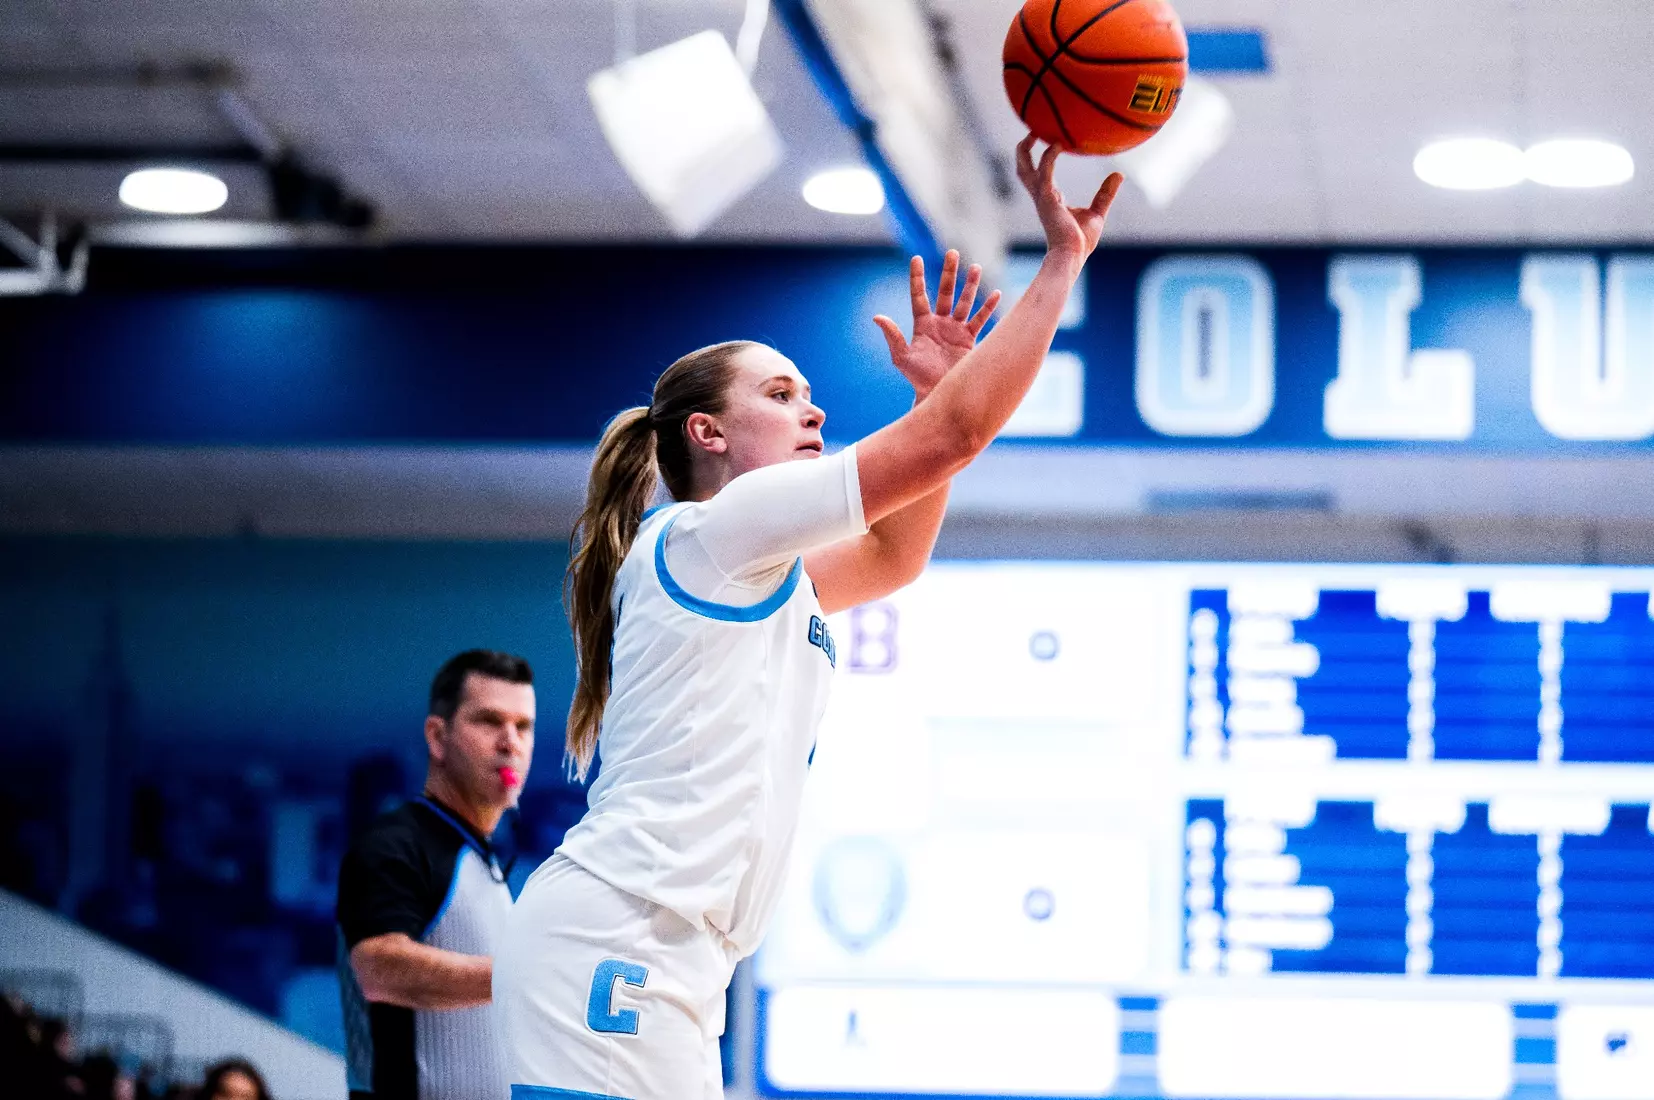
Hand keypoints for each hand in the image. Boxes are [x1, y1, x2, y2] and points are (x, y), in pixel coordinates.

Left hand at [873, 249, 1001, 397]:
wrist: (939, 396)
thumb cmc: (917, 379)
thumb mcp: (902, 357)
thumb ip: (892, 336)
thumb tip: (877, 316)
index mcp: (922, 325)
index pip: (919, 296)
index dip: (917, 277)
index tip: (916, 258)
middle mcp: (940, 324)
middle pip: (945, 292)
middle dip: (949, 273)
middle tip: (952, 252)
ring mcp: (956, 330)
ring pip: (964, 302)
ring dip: (970, 285)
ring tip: (975, 267)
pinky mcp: (970, 340)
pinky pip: (980, 320)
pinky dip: (988, 307)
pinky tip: (995, 293)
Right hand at [1015, 133, 1122, 264]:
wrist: (1072, 254)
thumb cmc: (1081, 240)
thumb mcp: (1097, 212)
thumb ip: (1105, 193)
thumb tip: (1119, 174)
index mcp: (1049, 198)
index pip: (1038, 174)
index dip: (1039, 158)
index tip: (1048, 142)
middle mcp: (1041, 195)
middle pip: (1022, 168)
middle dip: (1023, 149)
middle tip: (1033, 129)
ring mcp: (1041, 196)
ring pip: (1024, 168)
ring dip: (1026, 149)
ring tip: (1035, 130)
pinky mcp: (1046, 198)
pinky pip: (1044, 171)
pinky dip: (1049, 156)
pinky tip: (1058, 144)